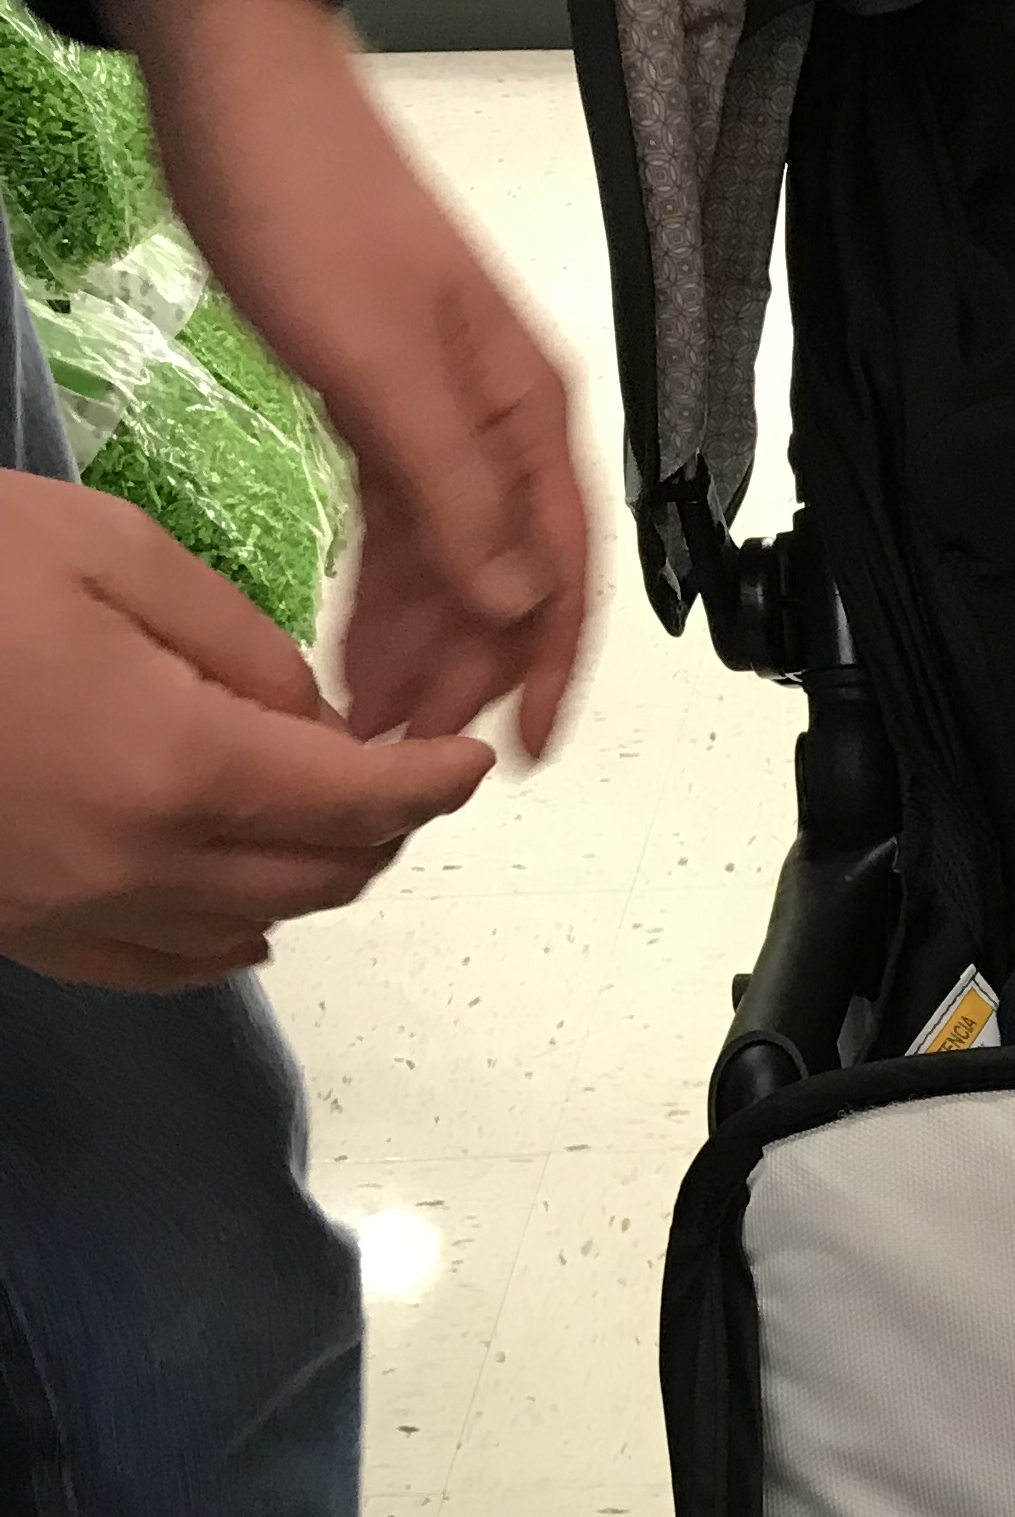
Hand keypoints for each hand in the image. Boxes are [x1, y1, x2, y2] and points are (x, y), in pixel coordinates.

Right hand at [0, 473, 489, 985]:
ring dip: (311, 880)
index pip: (357, 799)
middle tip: (397, 779)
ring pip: (251, 928)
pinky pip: (159, 963)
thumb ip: (236, 643)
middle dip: (381, 831)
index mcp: (176, 762)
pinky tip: (236, 905)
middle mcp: (138, 863)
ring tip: (324, 822)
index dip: (431, 784)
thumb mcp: (103, 553)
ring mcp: (72, 913)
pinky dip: (223, 935)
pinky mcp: (21, 933)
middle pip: (321, 877)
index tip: (467, 763)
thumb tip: (311, 719)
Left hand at [109, 0, 588, 758]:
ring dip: (422, 643)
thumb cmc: (314, 206)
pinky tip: (356, 640)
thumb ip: (457, 491)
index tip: (530, 748)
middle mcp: (499, 423)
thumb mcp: (383, 364)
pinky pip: (399, 528)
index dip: (553, 667)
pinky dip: (383, 590)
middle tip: (407, 751)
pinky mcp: (380, 409)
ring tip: (371, 718)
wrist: (235, 94)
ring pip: (452, 564)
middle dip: (470, 672)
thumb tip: (520, 604)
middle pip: (508, 580)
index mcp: (524, 411)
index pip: (563, 569)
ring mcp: (441, 417)